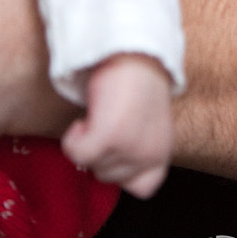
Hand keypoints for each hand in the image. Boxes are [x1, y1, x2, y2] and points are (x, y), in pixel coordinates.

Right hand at [61, 54, 172, 198]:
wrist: (135, 49)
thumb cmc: (137, 81)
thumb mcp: (147, 123)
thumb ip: (136, 149)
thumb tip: (106, 167)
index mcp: (163, 151)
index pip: (145, 188)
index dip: (123, 171)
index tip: (117, 146)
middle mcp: (151, 153)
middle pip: (108, 177)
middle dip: (101, 152)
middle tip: (108, 118)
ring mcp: (131, 147)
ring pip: (91, 165)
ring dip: (88, 140)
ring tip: (101, 111)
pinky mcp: (110, 136)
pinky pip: (77, 154)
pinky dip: (73, 137)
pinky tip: (86, 117)